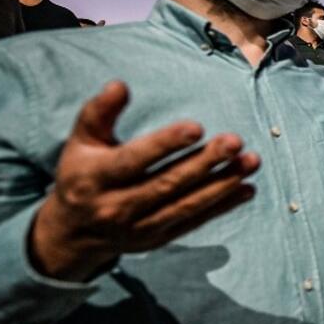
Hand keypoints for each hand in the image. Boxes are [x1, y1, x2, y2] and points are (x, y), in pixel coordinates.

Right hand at [29, 82, 258, 281]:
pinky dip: (222, 206)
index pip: (134, 160)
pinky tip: (246, 188)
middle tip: (235, 141)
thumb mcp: (81, 141)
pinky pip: (194, 221)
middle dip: (204, 163)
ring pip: (186, 205)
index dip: (165, 144)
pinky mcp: (158, 239)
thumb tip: (119, 85)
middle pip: (167, 183)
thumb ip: (99, 113)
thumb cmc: (82, 174)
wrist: (73, 233)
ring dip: (222, 184)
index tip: (197, 127)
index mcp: (95, 178)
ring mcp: (139, 227)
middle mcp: (117, 206)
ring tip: (250, 161)